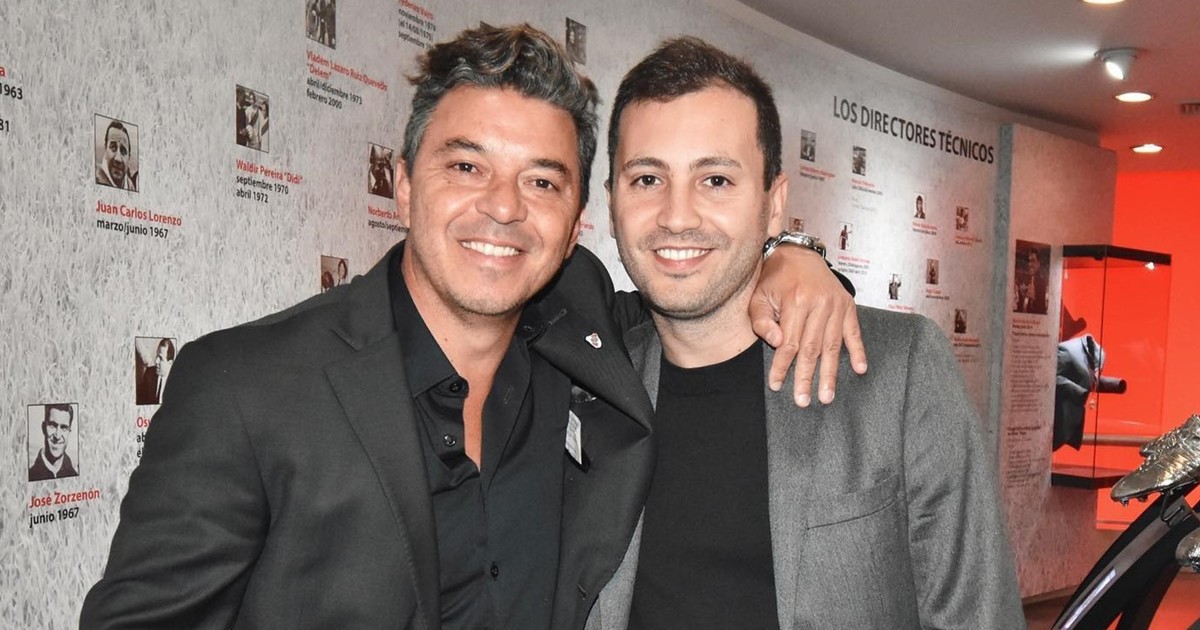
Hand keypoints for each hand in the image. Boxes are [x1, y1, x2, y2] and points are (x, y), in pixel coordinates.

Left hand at [749, 246, 867, 405]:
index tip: (776, 385)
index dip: (782, 366)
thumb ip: (762, 321)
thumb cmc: (775, 279)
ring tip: (827, 396)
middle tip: (803, 401)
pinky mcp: (848, 306)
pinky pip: (854, 332)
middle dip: (807, 378)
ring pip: (832, 346)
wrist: (798, 253)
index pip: (788, 343)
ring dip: (830, 373)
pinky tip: (860, 369)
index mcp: (796, 301)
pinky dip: (858, 351)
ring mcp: (836, 305)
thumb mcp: (759, 296)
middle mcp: (819, 304)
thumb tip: (779, 344)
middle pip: (812, 349)